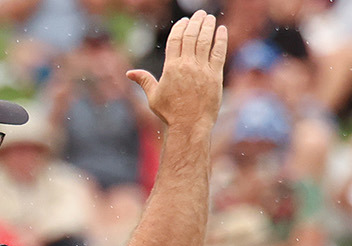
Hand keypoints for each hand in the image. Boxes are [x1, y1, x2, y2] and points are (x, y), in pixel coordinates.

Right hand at [126, 10, 226, 131]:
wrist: (190, 126)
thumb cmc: (171, 114)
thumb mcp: (154, 97)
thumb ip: (145, 81)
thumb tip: (129, 74)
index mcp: (171, 68)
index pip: (175, 39)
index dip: (180, 27)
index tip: (185, 21)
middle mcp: (186, 65)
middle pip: (191, 36)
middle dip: (196, 22)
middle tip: (200, 14)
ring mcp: (202, 70)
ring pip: (205, 41)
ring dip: (208, 26)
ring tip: (210, 17)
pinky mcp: (215, 77)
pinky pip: (219, 53)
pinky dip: (221, 40)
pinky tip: (222, 30)